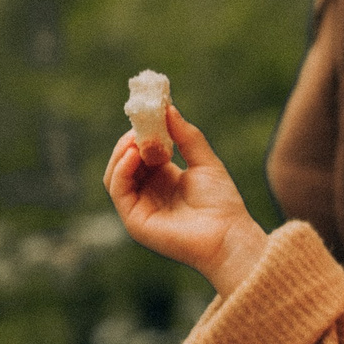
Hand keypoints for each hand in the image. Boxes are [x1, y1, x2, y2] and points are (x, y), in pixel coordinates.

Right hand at [105, 102, 268, 294]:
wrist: (228, 236)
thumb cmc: (222, 202)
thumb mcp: (206, 162)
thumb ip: (187, 137)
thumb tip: (169, 107)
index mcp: (164, 177)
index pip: (142, 151)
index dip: (142, 131)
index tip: (149, 111)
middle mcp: (148, 191)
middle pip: (124, 161)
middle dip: (130, 139)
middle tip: (141, 122)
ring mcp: (139, 206)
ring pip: (115, 174)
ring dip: (122, 152)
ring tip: (137, 139)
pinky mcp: (134, 219)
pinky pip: (118, 189)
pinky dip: (121, 169)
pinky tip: (134, 155)